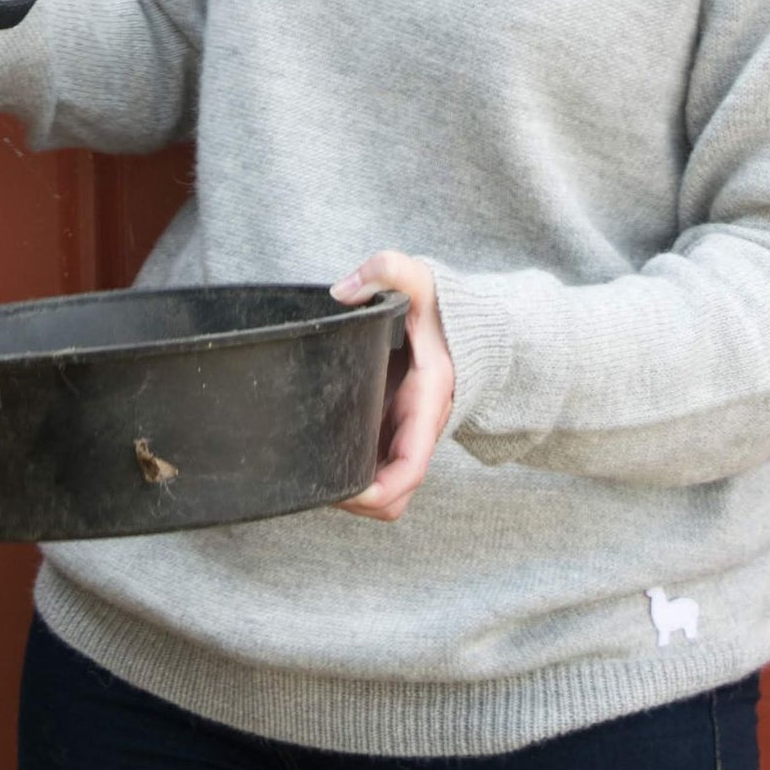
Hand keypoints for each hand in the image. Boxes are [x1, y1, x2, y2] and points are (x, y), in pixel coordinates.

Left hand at [329, 250, 452, 522]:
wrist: (459, 321)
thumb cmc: (438, 306)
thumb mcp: (418, 279)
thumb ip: (387, 270)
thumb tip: (343, 291)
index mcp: (426, 402)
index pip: (411, 467)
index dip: (381, 489)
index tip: (348, 491)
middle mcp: (417, 428)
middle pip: (393, 493)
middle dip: (356, 499)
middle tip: (313, 486)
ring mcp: (403, 433)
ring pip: (382, 489)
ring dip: (350, 493)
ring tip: (309, 480)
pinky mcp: (390, 430)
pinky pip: (373, 469)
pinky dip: (349, 474)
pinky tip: (318, 459)